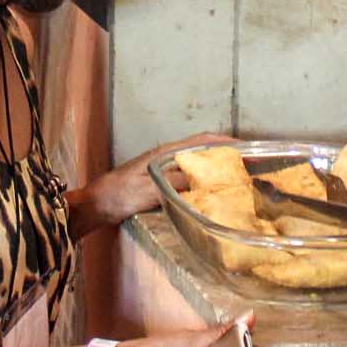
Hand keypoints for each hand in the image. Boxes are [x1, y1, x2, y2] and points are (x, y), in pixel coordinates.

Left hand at [81, 132, 235, 230]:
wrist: (96, 205)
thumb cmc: (119, 195)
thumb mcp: (147, 188)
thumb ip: (173, 181)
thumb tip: (202, 178)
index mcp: (165, 153)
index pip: (201, 141)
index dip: (224, 141)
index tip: (246, 147)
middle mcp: (167, 157)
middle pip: (203, 150)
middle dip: (227, 154)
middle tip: (250, 164)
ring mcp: (164, 169)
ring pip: (198, 163)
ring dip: (218, 167)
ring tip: (238, 177)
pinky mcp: (161, 182)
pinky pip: (190, 177)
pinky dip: (206, 180)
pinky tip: (213, 193)